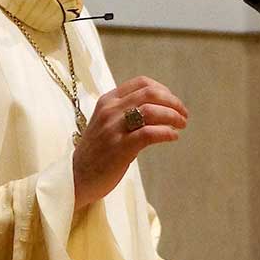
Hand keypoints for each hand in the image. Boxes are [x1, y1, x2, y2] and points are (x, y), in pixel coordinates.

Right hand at [72, 76, 187, 210]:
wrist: (76, 177)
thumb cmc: (95, 151)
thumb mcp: (106, 123)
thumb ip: (125, 112)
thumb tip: (156, 108)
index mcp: (107, 100)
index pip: (141, 83)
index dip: (163, 90)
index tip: (172, 102)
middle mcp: (110, 110)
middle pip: (150, 93)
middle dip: (172, 102)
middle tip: (183, 114)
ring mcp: (114, 128)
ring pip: (151, 110)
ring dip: (172, 116)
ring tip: (182, 125)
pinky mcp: (120, 148)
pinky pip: (149, 133)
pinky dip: (166, 132)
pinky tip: (173, 137)